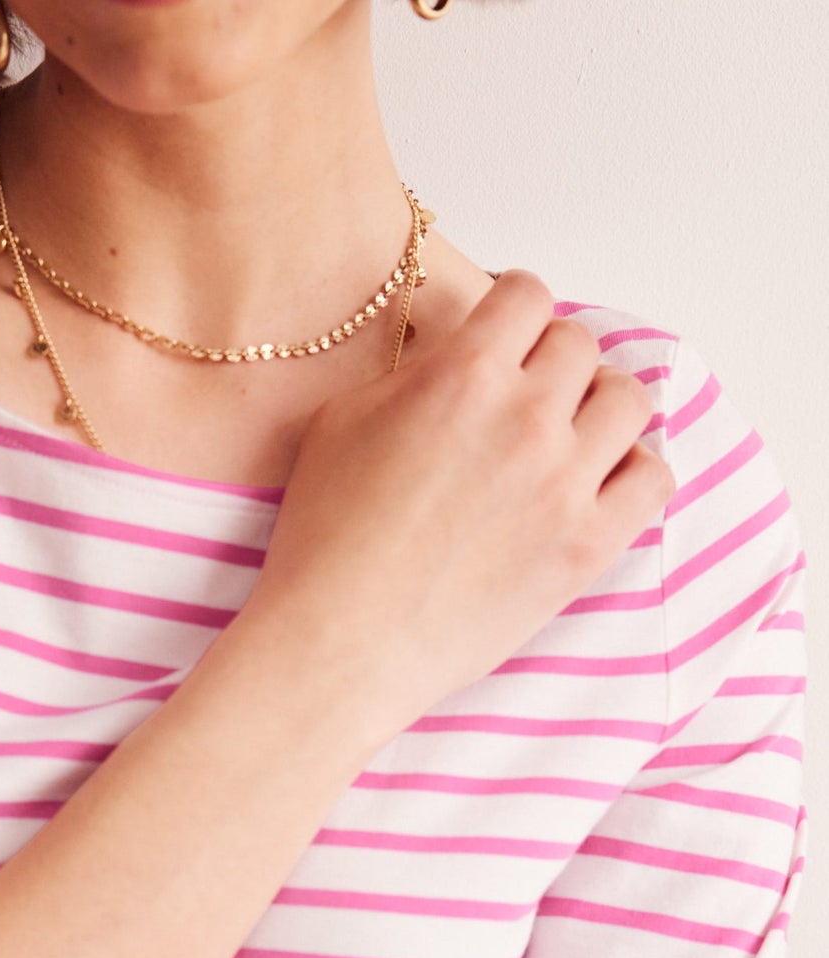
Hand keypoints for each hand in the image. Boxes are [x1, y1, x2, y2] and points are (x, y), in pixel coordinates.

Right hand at [240, 269, 677, 734]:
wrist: (339, 644)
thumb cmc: (323, 541)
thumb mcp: (341, 422)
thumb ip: (413, 373)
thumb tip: (456, 358)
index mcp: (462, 375)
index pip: (527, 294)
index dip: (512, 313)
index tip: (505, 339)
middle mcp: (524, 417)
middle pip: (580, 345)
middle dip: (549, 365)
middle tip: (522, 401)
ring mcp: (564, 483)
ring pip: (628, 401)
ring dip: (598, 410)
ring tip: (566, 440)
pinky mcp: (587, 546)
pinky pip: (653, 477)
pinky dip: (630, 472)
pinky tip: (593, 488)